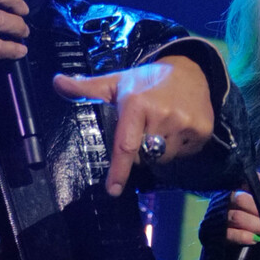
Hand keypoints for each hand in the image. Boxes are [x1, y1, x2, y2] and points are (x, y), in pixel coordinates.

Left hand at [53, 56, 213, 195]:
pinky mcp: (202, 130)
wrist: (191, 70)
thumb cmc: (147, 81)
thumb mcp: (117, 83)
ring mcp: (184, 124)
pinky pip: (184, 154)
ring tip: (164, 125)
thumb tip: (57, 82)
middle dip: (142, 149)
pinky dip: (180, 146)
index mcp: (137, 104)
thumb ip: (86, 88)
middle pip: (145, 156)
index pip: (125, 145)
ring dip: (161, 150)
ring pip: (164, 158)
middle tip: (147, 125)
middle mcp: (162, 115)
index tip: (113, 190)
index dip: (119, 171)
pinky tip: (180, 126)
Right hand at [224, 178, 259, 248]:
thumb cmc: (259, 218)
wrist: (240, 237)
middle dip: (258, 211)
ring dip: (254, 225)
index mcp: (242, 186)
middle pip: (240, 199)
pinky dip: (243, 236)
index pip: (251, 181)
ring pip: (236, 217)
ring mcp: (220, 214)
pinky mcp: (217, 231)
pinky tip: (254, 239)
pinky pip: (228, 233)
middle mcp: (228, 197)